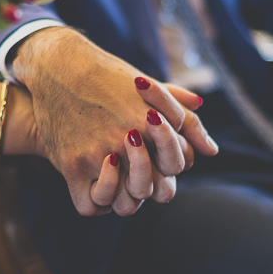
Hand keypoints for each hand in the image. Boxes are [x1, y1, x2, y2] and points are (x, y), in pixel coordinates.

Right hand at [11, 27, 217, 215]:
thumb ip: (185, 119)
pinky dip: (101, 203)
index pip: (180, 163)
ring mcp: (99, 154)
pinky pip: (91, 205)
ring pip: (128, 202)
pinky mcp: (71, 164)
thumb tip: (212, 151)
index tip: (157, 154)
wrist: (60, 68)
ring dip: (130, 196)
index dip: (172, 163)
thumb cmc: (111, 78)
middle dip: (155, 182)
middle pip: (157, 186)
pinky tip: (101, 186)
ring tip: (123, 178)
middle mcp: (129, 140)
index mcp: (154, 122)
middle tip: (140, 168)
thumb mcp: (153, 90)